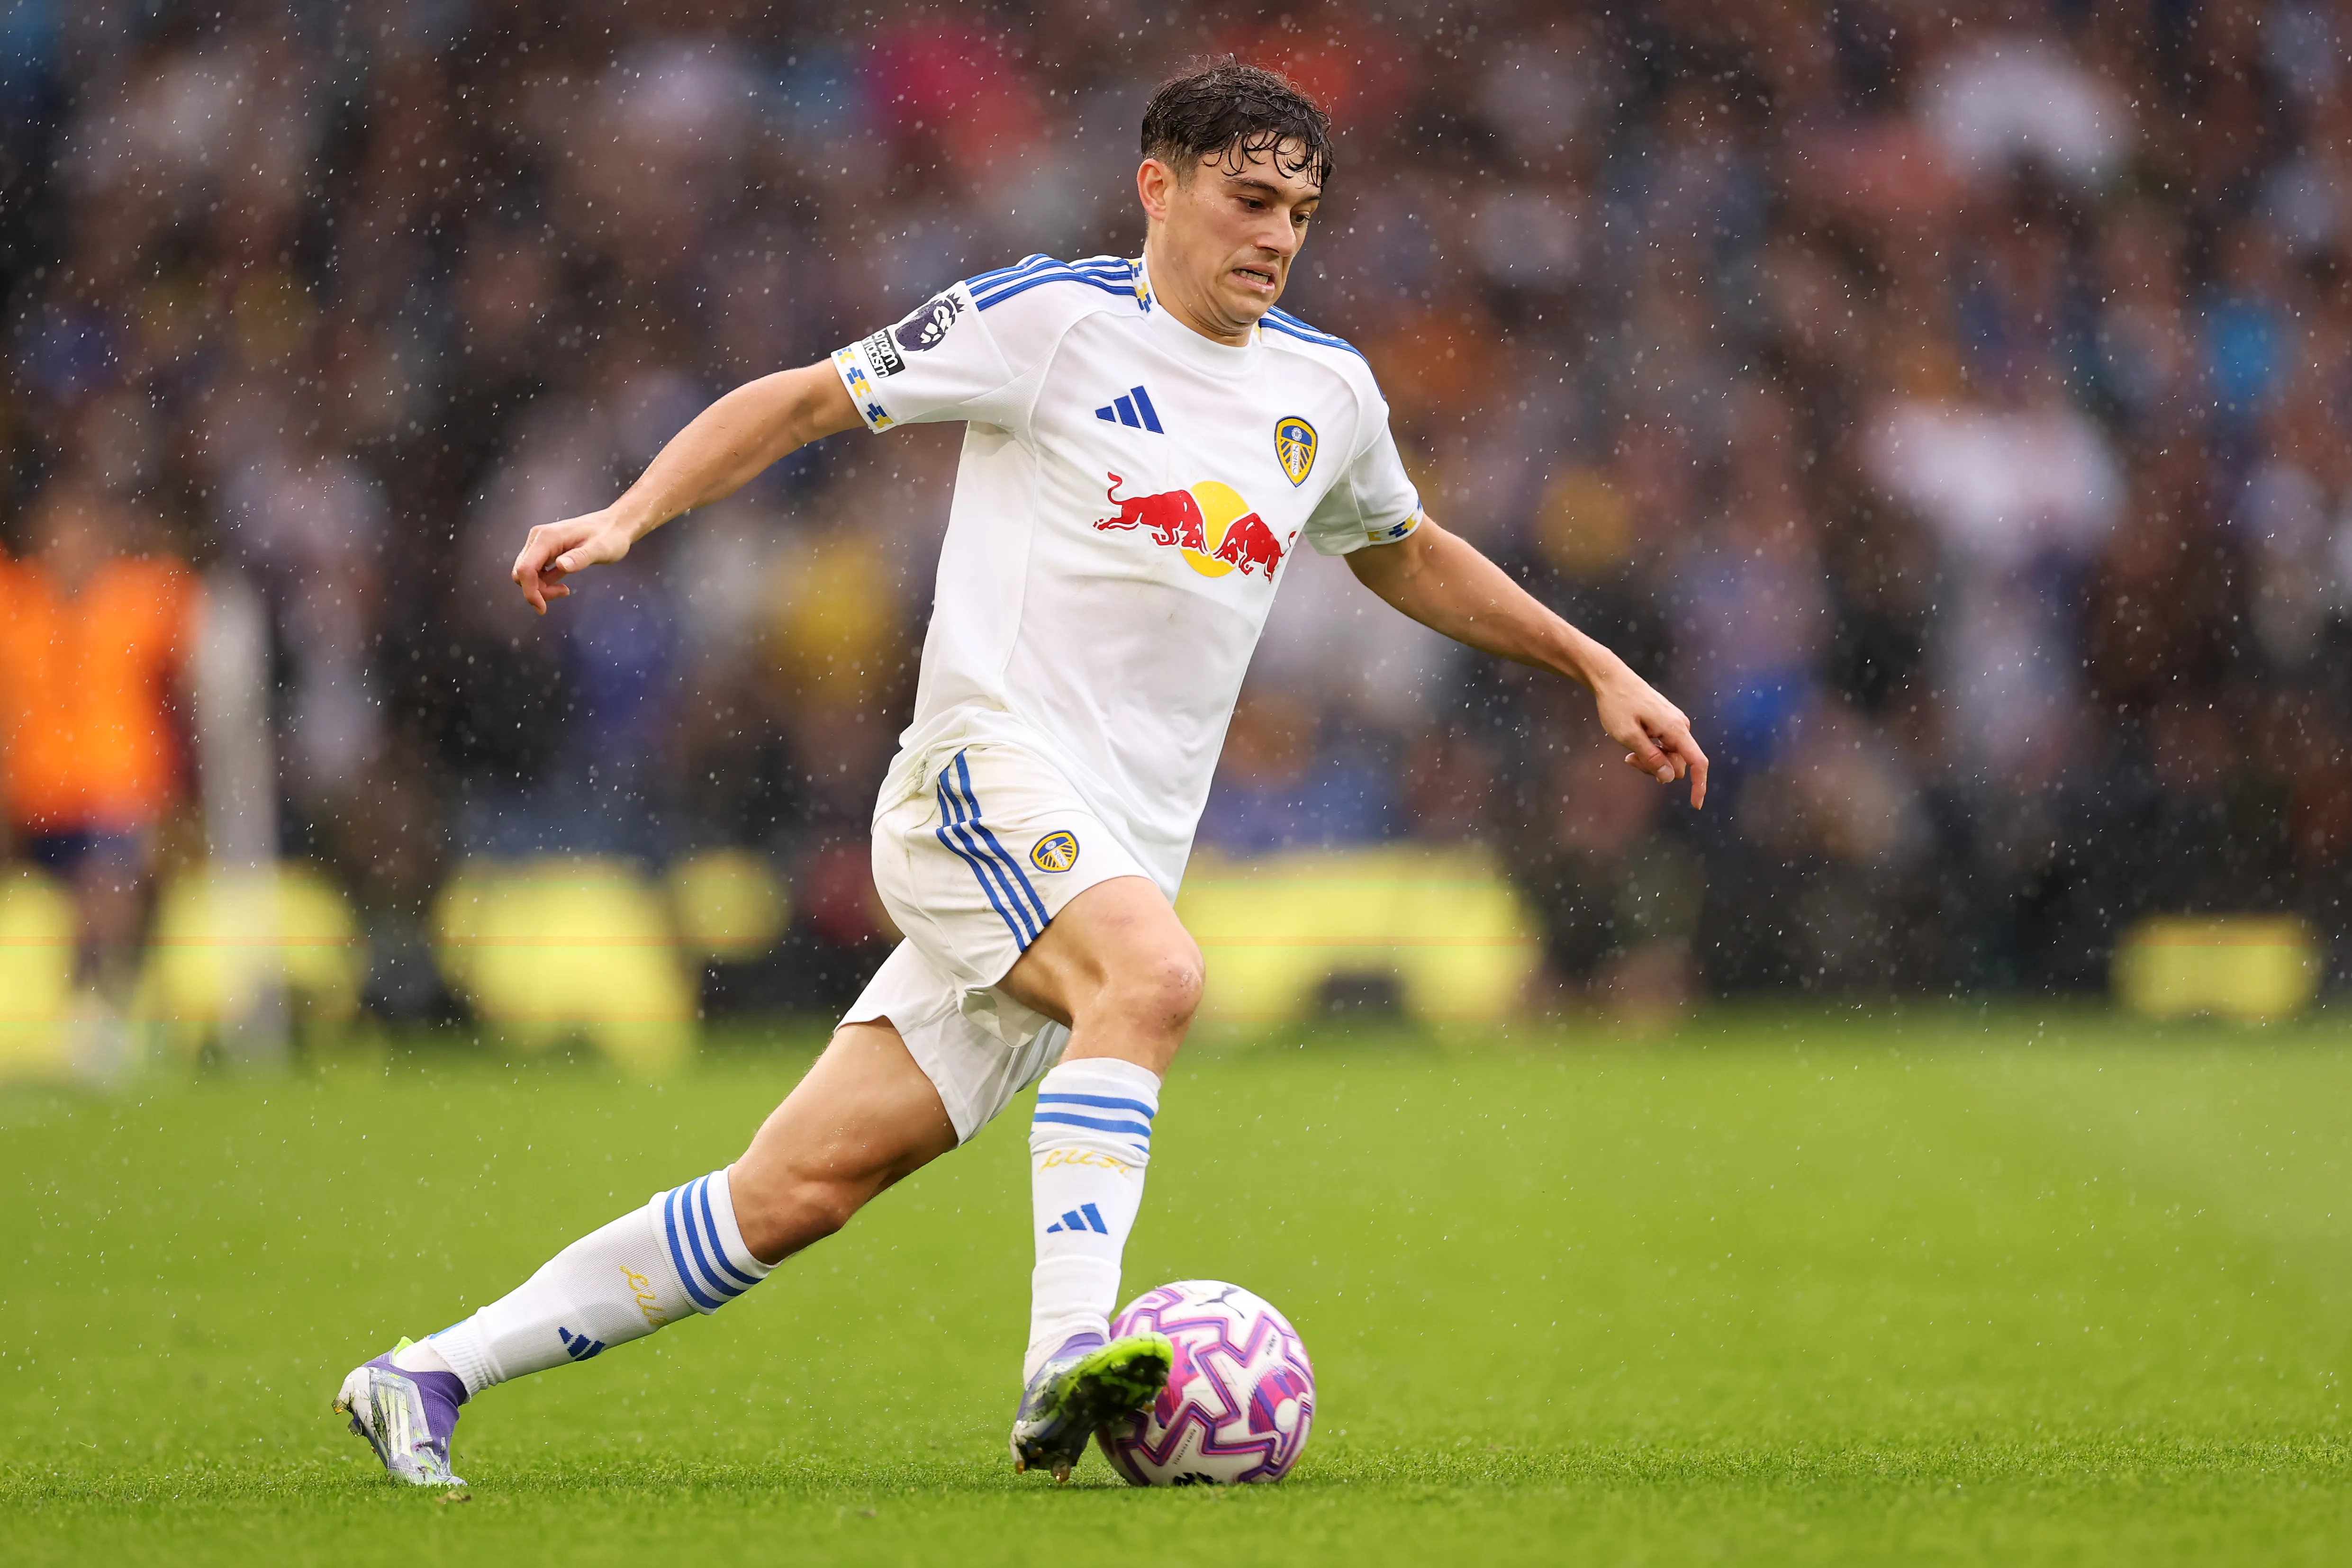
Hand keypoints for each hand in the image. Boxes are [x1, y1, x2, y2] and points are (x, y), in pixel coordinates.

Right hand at [511, 508, 635, 614]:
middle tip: (563, 593)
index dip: (529, 591)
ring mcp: (541, 543)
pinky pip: (536, 571)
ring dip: (541, 587)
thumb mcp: (600, 549)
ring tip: (565, 590)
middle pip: (523, 572)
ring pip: (528, 573)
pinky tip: (562, 584)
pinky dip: (545, 582)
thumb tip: (560, 565)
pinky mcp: (546, 550)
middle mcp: (538, 538)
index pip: (525, 568)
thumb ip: (580, 558)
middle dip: (537, 590)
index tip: (542, 608)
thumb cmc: (610, 536)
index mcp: (547, 537)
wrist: (615, 525)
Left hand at [1592, 664, 1709, 808]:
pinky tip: (1632, 746)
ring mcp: (1675, 724)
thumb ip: (1650, 757)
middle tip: (1629, 760)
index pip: (1698, 762)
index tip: (1696, 805)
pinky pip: (1665, 747)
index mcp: (1675, 729)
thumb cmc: (1617, 705)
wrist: (1611, 678)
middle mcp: (1681, 726)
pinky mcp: (1667, 723)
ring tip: (1627, 752)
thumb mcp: (1628, 736)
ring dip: (1651, 761)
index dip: (1699, 785)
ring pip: (1669, 757)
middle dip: (1657, 770)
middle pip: (1678, 764)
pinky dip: (1650, 752)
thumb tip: (1669, 777)